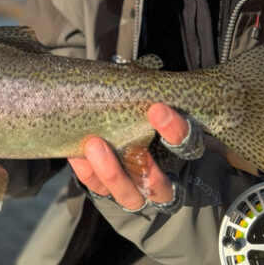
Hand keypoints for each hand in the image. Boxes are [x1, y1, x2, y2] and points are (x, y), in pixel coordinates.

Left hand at [68, 104, 188, 210]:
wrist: (138, 164)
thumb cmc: (146, 123)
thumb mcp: (153, 110)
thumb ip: (146, 96)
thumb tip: (128, 68)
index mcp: (182, 154)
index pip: (188, 144)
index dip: (176, 130)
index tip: (157, 108)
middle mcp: (166, 181)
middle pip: (161, 185)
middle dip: (143, 164)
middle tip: (113, 142)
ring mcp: (139, 193)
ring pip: (131, 196)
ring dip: (111, 172)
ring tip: (93, 146)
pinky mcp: (114, 196)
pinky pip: (101, 191)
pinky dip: (88, 173)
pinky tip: (75, 155)